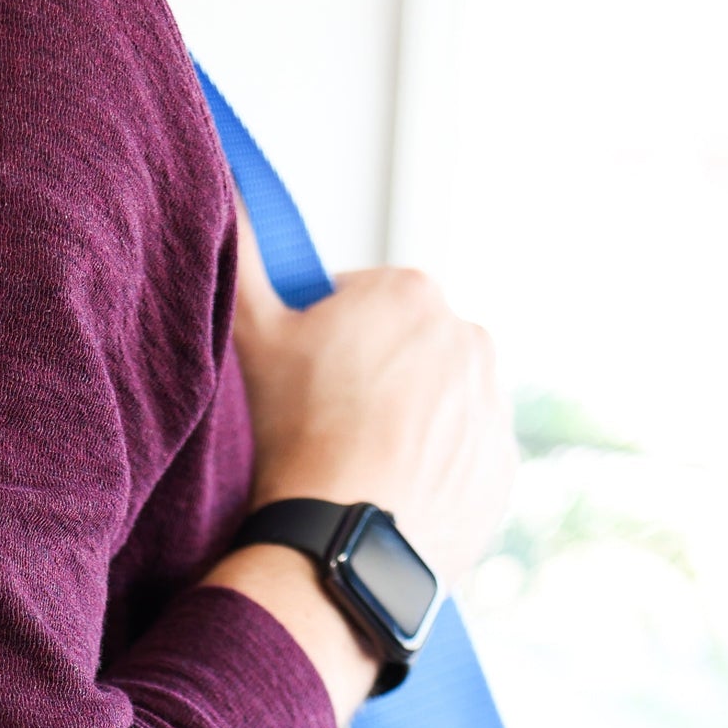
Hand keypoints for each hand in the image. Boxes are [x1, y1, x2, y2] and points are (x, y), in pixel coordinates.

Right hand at [228, 212, 515, 598]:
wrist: (347, 545)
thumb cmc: (299, 436)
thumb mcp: (255, 335)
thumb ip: (244, 253)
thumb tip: (227, 183)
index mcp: (411, 291)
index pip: (358, 303)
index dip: (322, 343)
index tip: (304, 385)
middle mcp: (468, 336)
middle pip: (404, 352)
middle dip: (372, 380)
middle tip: (326, 430)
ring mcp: (492, 405)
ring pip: (437, 405)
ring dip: (405, 425)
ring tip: (358, 468)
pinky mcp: (501, 468)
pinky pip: (462, 458)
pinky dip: (432, 472)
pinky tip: (390, 496)